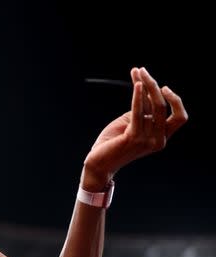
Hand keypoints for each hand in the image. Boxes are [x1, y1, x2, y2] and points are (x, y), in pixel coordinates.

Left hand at [82, 67, 187, 187]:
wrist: (98, 163)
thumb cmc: (112, 142)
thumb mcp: (130, 122)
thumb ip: (142, 109)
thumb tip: (146, 86)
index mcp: (161, 137)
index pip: (180, 117)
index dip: (175, 101)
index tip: (163, 87)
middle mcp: (158, 140)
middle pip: (165, 107)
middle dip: (155, 86)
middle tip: (143, 71)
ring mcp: (147, 141)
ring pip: (153, 107)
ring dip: (144, 85)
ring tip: (138, 71)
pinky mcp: (134, 138)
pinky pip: (139, 112)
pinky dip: (138, 96)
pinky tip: (137, 84)